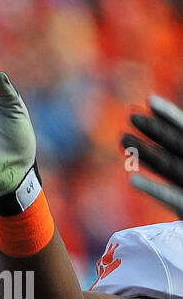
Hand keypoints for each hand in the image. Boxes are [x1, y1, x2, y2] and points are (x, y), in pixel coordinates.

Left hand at [123, 94, 182, 217]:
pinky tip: (131, 180)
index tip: (150, 101)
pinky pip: (168, 197)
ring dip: (145, 152)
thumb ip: (176, 155)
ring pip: (168, 166)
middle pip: (175, 144)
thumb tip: (161, 138)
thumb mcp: (182, 176)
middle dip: (155, 129)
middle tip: (131, 116)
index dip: (168, 116)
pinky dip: (151, 188)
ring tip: (122, 139)